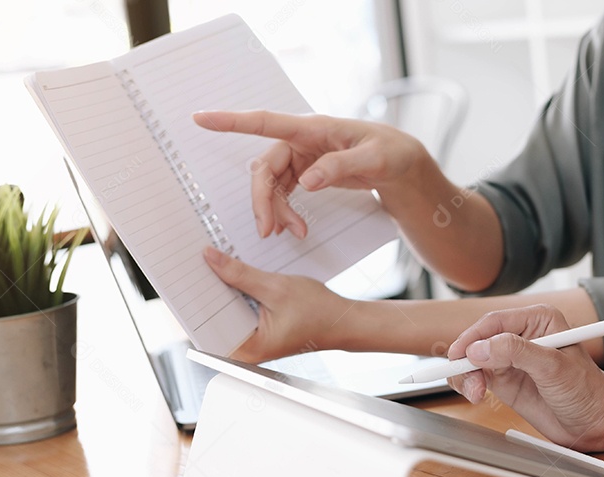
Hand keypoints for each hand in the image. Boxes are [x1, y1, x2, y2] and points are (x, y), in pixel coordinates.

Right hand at [193, 110, 432, 238]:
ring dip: (276, 210)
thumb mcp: (374, 160)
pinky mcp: (306, 171)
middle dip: (263, 200)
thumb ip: (339, 168)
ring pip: (272, 184)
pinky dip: (284, 211)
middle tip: (269, 231)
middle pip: (265, 168)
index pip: (265, 121)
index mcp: (314, 128)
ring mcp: (302, 156)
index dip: (231, 121)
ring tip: (294, 233)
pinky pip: (283, 192)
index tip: (201, 117)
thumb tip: (306, 182)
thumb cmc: (392, 153)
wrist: (402, 164)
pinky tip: (294, 227)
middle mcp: (302, 139)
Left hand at [203, 247, 349, 361]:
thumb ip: (240, 275)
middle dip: (208, 290)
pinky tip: (233, 275)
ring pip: (226, 311)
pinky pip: (239, 308)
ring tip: (213, 265)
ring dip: (222, 289)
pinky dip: (236, 291)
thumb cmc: (320, 314)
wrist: (344, 320)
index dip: (195, 300)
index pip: (207, 326)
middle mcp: (246, 349)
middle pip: (214, 317)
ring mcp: (252, 340)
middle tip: (198, 263)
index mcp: (247, 350)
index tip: (185, 276)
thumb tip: (212, 260)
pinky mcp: (258, 329)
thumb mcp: (275, 288)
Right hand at [444, 304, 603, 451]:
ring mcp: (510, 359)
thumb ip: (516, 352)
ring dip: (466, 375)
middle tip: (467, 379)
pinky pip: (475, 376)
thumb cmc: (587, 389)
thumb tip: (480, 348)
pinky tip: (476, 395)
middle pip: (478, 340)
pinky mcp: (504, 379)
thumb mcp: (553, 366)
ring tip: (476, 392)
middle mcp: (521, 336)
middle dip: (467, 360)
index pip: (494, 322)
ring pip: (472, 360)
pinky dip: (468, 384)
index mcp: (537, 320)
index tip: (461, 354)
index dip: (473, 337)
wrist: (595, 422)